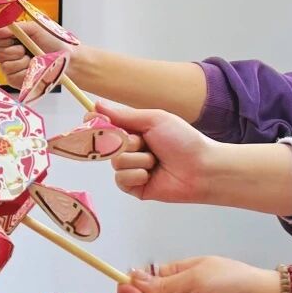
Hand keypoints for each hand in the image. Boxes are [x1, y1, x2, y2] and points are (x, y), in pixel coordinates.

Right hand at [0, 21, 73, 87]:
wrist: (70, 60)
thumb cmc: (55, 42)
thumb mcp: (35, 29)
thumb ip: (15, 27)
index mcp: (10, 38)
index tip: (11, 38)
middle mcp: (7, 53)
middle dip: (13, 51)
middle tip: (26, 50)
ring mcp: (11, 68)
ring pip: (5, 66)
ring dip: (22, 63)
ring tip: (34, 60)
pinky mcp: (16, 81)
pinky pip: (13, 78)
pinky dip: (26, 73)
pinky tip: (34, 70)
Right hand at [96, 101, 218, 203]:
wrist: (201, 169)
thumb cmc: (183, 140)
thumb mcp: (154, 120)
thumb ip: (123, 115)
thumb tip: (95, 105)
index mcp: (133, 131)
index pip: (104, 125)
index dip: (96, 123)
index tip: (90, 119)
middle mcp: (129, 149)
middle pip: (107, 144)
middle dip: (127, 142)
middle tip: (146, 143)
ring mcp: (130, 168)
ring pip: (115, 162)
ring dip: (138, 160)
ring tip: (156, 161)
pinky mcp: (132, 187)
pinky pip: (120, 179)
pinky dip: (137, 175)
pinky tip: (151, 175)